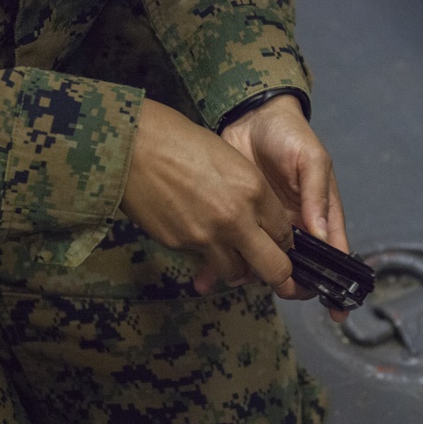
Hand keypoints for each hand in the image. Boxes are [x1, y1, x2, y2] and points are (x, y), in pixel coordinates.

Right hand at [120, 99, 303, 298]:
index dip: (285, 244)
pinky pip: (203, 261)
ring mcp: (208, 236)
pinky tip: (196, 234)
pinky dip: (205, 255)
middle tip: (279, 280)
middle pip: (275, 268)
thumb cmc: (183, 143)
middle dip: (280, 278)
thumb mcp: (232, 161)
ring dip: (238, 269)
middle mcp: (237, 218)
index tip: (281, 247)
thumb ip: (252, 195)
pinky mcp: (181, 245)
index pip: (285, 234)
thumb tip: (262, 223)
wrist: (137, 146)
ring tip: (230, 254)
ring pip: (237, 274)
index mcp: (255, 190)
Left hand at [220, 94, 350, 321]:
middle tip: (279, 288)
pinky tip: (205, 276)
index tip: (336, 307)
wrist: (249, 117)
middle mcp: (295, 227)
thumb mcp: (311, 160)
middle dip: (289, 284)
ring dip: (250, 277)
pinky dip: (218, 265)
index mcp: (319, 215)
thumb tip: (321, 235)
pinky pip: (230, 250)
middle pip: (297, 268)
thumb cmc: (290, 135)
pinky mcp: (236, 223)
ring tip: (234, 279)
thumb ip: (316, 197)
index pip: (332, 255)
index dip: (335, 281)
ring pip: (261, 264)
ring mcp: (264, 227)